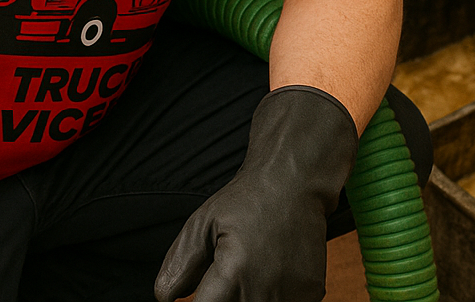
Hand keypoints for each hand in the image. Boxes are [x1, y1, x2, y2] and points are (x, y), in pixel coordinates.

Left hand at [154, 86, 358, 301]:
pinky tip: (266, 276)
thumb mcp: (202, 224)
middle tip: (222, 273)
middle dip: (220, 298)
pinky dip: (267, 297)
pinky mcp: (309, 297)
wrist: (294, 184)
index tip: (202, 289)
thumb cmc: (247, 201)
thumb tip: (165, 298)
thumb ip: (180, 265)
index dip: (200, 300)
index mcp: (234, 276)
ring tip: (245, 272)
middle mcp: (264, 293)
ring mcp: (292, 298)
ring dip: (244, 299)